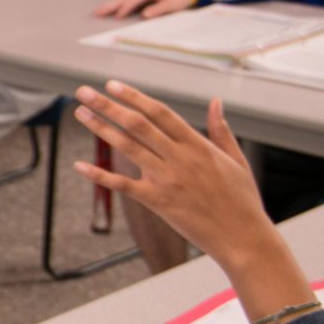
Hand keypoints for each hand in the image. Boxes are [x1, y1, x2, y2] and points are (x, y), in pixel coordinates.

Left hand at [69, 85, 271, 256]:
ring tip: (81, 114)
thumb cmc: (242, 200)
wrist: (243, 238)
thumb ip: (221, 130)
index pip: (160, 112)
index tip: (113, 85)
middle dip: (108, 105)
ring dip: (101, 128)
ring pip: (127, 147)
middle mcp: (180, 158)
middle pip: (138, 124)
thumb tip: (216, 102)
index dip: (135, 97)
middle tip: (84, 91)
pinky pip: (123, 186)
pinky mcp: (158, 202)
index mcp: (198, 145)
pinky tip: (79, 165)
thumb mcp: (237, 160)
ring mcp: (168, 180)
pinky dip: (100, 175)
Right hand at [93, 0, 192, 18]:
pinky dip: (117, 6)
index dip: (126, 8)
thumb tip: (144, 15)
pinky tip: (109, 10)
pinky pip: (126, 1)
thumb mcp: (172, 4)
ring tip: (98, 12)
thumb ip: (158, 9)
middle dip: (110, 5)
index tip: (118, 17)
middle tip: (97, 12)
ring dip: (110, 6)